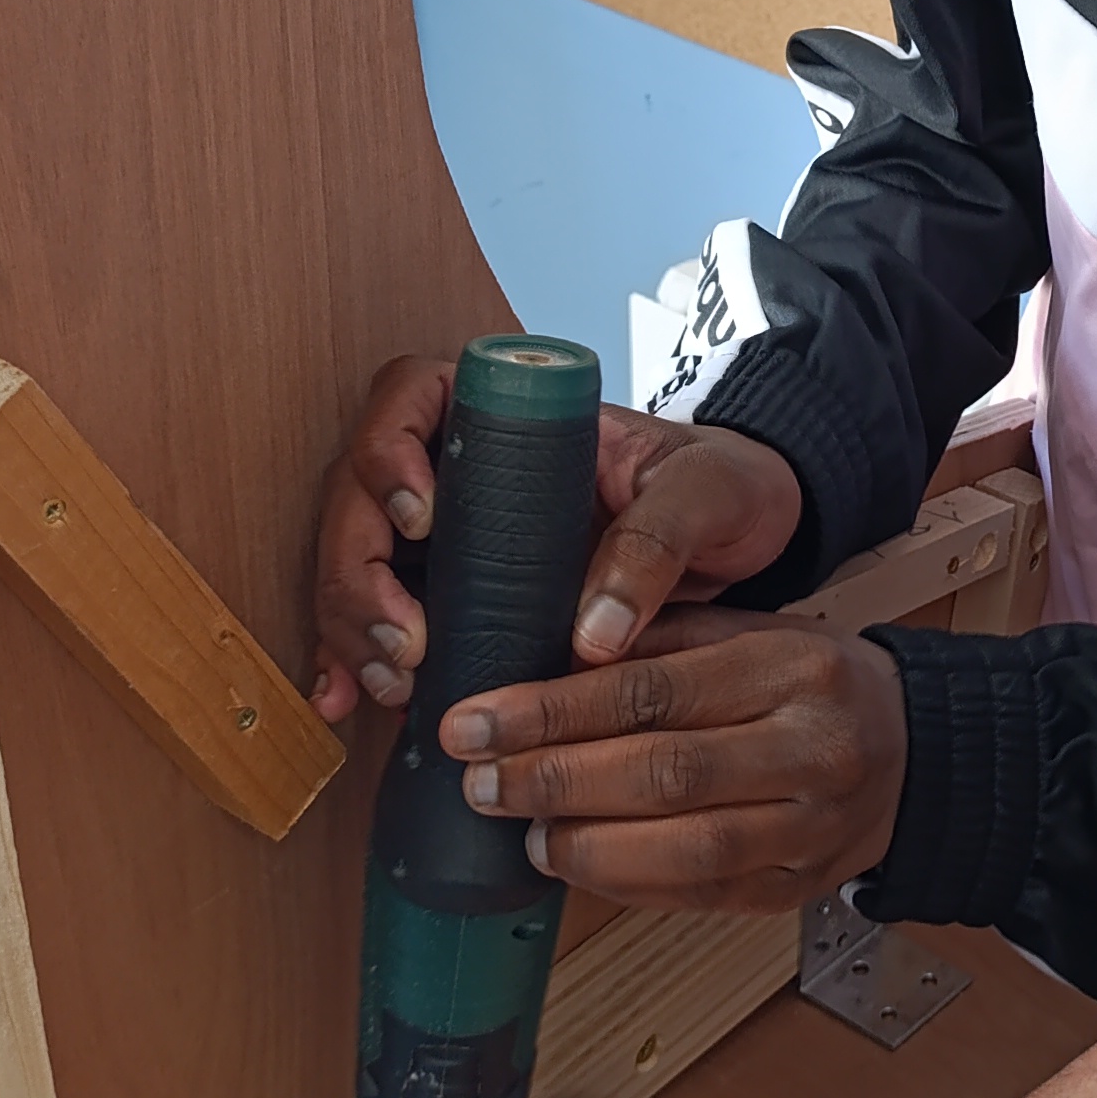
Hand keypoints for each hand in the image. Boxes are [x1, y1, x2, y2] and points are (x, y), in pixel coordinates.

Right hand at [309, 371, 803, 720]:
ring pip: (357, 560)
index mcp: (512, 414)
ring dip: (351, 624)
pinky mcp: (458, 594)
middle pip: (360, 493)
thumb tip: (589, 635)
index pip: (409, 395)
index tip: (421, 519)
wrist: (749, 538)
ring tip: (394, 686)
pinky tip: (348, 702)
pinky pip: (381, 617)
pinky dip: (353, 659)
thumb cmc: (726, 487)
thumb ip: (658, 540)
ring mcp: (452, 532)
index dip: (389, 451)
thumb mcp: (710, 493)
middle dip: (361, 570)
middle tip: (406, 642)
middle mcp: (463, 468)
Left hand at [442, 604, 905, 909]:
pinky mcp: (799, 886)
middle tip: (480, 780)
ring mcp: (813, 828)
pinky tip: (578, 862)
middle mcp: (812, 748)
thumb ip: (654, 644)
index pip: (652, 691)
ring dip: (586, 846)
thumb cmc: (810, 681)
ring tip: (524, 829)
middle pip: (663, 773)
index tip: (476, 720)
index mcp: (792, 666)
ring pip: (685, 849)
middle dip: (553, 781)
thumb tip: (541, 668)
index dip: (551, 712)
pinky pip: (701, 895)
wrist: (913, 749)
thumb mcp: (747, 629)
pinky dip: (627, 884)